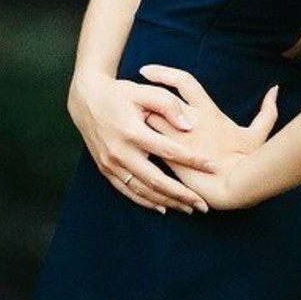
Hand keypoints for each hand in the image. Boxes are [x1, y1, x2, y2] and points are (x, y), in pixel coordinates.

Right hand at [67, 66, 219, 214]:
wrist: (87, 99)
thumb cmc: (120, 93)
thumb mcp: (144, 91)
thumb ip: (169, 105)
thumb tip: (188, 126)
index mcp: (133, 132)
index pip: (169, 151)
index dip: (193, 160)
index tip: (213, 167)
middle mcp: (120, 152)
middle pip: (156, 180)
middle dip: (182, 194)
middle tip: (203, 204)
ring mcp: (111, 163)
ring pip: (142, 190)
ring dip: (166, 202)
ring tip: (188, 209)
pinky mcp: (105, 169)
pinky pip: (127, 191)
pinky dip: (145, 201)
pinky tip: (162, 207)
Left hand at [137, 63, 279, 210]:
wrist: (235, 186)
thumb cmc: (247, 159)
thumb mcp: (258, 134)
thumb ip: (267, 111)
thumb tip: (275, 90)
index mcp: (207, 111)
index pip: (183, 81)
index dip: (163, 73)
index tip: (145, 70)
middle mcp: (188, 121)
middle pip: (157, 99)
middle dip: (143, 97)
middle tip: (128, 93)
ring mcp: (176, 139)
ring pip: (148, 120)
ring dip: (138, 119)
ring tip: (126, 119)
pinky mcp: (168, 158)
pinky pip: (146, 145)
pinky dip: (138, 142)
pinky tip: (129, 144)